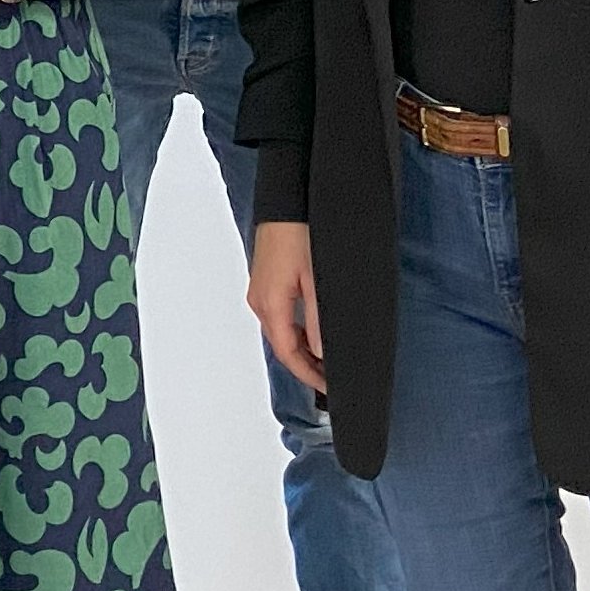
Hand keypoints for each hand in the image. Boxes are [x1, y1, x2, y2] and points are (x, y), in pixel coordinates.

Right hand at [247, 221, 326, 392]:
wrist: (287, 202)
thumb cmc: (300, 233)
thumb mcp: (316, 280)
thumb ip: (318, 320)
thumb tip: (323, 352)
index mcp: (270, 304)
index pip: (288, 353)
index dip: (308, 375)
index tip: (328, 388)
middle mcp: (259, 300)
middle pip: (281, 346)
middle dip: (304, 366)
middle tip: (330, 379)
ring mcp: (259, 291)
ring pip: (279, 332)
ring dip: (300, 350)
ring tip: (326, 361)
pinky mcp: (264, 282)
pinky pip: (278, 316)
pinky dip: (295, 332)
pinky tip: (312, 333)